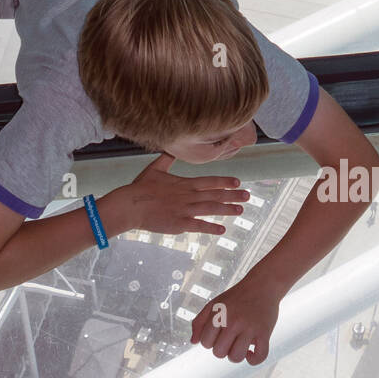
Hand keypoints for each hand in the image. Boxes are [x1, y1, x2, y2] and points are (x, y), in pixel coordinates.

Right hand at [110, 153, 244, 235]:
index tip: (238, 182)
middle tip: (248, 196)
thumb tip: (171, 148)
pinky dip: (210, 228)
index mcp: (184, 183)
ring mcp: (185, 210)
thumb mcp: (155, 169)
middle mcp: (188, 196)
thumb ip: (166, 159)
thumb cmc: (140, 187)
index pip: (209, 181)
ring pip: (210, 209)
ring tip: (240, 211)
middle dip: (233, 195)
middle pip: (215, 195)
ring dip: (226, 210)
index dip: (224, 181)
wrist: (130, 205)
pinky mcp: (179, 223)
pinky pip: (198, 226)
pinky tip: (222, 230)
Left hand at [189, 273, 280, 364]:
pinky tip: (251, 352)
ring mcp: (250, 328)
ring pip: (236, 357)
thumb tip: (193, 342)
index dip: (211, 342)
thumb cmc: (236, 296)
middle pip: (219, 353)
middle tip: (230, 339)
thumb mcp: (214, 304)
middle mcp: (233, 322)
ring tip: (240, 346)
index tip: (219, 335)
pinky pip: (259, 356)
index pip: (205, 343)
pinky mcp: (265, 332)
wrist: (262, 285)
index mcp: (219, 315)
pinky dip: (254, 360)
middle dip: (222, 349)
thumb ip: (200, 322)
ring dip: (236, 355)